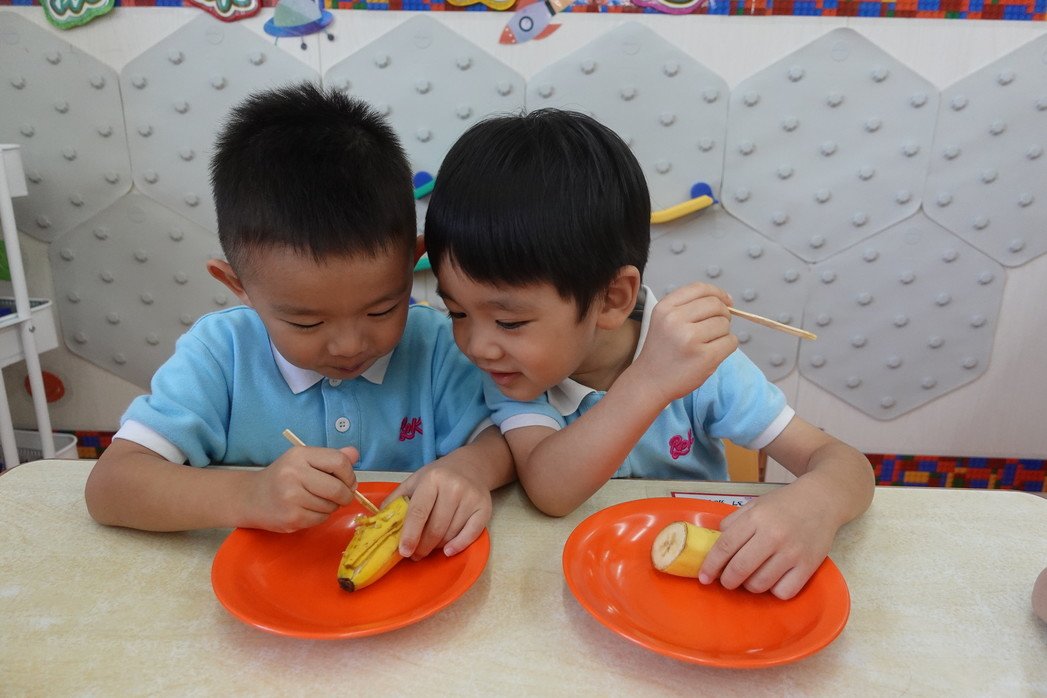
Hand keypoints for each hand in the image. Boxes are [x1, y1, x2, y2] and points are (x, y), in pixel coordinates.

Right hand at [242, 445, 358, 532]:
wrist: (251, 498)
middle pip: (337, 488)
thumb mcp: (303, 460)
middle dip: (346, 495)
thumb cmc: (282, 477)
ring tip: (318, 501)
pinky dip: (321, 516)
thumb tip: (355, 454)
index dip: (349, 474)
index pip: (338, 462)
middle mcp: (294, 474)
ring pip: (330, 506)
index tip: (348, 481)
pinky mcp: (291, 518)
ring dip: (331, 506)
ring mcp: (291, 498)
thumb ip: (330, 457)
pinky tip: (309, 510)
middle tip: (343, 496)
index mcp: (300, 455)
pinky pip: (321, 519)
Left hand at [387, 463, 491, 558]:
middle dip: (423, 546)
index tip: (404, 551)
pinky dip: (458, 546)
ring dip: (437, 546)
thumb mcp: (415, 481)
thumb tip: (379, 523)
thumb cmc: (438, 476)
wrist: (471, 466)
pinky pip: (471, 534)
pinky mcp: (484, 508)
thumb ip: (397, 499)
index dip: (410, 534)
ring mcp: (471, 498)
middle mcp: (453, 487)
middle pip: (436, 527)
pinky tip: (447, 551)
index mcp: (432, 479)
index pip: (419, 512)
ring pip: (451, 533)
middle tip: (415, 555)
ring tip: (429, 547)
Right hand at [631, 283, 737, 405]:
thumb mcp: (664, 320)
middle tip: (716, 327)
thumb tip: (726, 301)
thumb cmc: (662, 351)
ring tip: (707, 343)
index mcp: (665, 308)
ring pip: (725, 324)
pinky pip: (731, 341)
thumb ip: (689, 306)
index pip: (700, 289)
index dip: (718, 293)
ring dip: (723, 333)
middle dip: (723, 314)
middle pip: (716, 305)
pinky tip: (713, 352)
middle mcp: (675, 320)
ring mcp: (690, 338)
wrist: (650, 381)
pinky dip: (727, 346)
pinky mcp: (704, 357)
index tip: (726, 301)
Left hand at [697, 483, 838, 599]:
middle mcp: (774, 536)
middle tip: (726, 581)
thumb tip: (714, 547)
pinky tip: (773, 580)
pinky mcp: (809, 567)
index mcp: (756, 518)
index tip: (704, 577)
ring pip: (760, 584)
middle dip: (727, 581)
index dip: (710, 565)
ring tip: (751, 577)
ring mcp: (793, 553)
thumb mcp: (754, 505)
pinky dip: (773, 591)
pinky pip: (783, 592)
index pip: (725, 547)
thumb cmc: (784, 504)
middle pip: (739, 569)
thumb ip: (733, 523)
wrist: (822, 500)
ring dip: (749, 586)